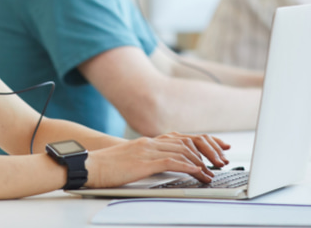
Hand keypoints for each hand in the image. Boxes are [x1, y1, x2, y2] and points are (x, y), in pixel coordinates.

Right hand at [84, 133, 230, 187]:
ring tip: (212, 172)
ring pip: (183, 151)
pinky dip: (188, 166)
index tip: (218, 147)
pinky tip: (198, 173)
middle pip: (187, 141)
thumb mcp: (132, 160)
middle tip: (222, 160)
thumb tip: (164, 167)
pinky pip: (172, 161)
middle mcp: (151, 142)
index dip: (202, 141)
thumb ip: (148, 160)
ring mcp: (148, 150)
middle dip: (208, 151)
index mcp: (149, 141)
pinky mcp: (144, 161)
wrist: (88, 165)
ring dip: (201, 162)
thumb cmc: (106, 167)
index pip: (182, 137)